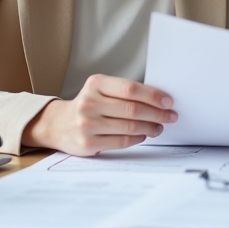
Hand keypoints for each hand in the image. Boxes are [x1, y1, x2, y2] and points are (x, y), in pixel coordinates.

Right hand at [23, 74, 175, 155]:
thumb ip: (124, 92)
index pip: (130, 89)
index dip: (153, 95)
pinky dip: (137, 138)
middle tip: (171, 116)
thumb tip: (159, 99)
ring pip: (129, 127)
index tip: (168, 101)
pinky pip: (121, 141)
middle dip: (157, 114)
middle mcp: (89, 103)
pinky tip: (144, 135)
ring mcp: (87, 124)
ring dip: (150, 127)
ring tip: (159, 127)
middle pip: (132, 109)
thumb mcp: (100, 90)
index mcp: (95, 84)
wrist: (58, 124)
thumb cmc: (88, 104)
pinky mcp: (88, 143)